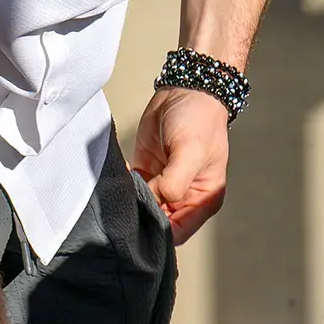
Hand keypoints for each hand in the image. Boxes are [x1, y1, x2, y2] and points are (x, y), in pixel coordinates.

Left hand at [130, 87, 228, 243]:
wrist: (185, 91)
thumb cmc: (198, 120)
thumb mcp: (191, 150)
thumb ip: (175, 181)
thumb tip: (157, 202)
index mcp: (203, 200)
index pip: (177, 233)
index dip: (157, 232)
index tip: (138, 220)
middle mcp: (184, 199)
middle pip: (157, 225)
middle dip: (139, 218)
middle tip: (123, 205)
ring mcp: (164, 188)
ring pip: (141, 211)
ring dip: (128, 204)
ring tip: (121, 190)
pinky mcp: (147, 176)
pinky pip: (131, 193)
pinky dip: (122, 190)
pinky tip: (120, 178)